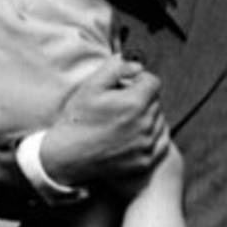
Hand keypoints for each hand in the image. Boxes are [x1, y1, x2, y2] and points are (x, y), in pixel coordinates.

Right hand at [40, 55, 170, 188]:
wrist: (66, 157)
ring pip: (160, 121)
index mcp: (134, 103)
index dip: (140, 80)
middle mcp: (145, 124)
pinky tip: (134, 135)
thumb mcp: (90, 86)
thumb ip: (116, 69)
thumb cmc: (77, 119)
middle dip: (142, 98)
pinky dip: (152, 136)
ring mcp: (146, 145)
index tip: (127, 85)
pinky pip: (161, 142)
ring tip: (125, 120)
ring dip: (148, 116)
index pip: (153, 82)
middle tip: (121, 104)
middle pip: (156, 101)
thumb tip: (138, 66)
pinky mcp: (146, 161)